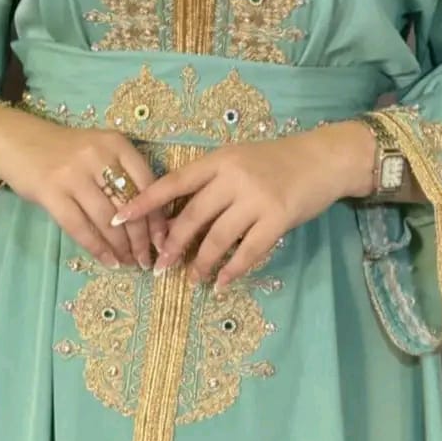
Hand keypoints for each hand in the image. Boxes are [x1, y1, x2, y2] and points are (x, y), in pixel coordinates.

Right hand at [0, 108, 167, 268]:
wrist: (16, 141)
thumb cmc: (64, 150)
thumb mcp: (99, 150)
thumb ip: (123, 174)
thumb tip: (150, 219)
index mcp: (116, 144)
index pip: (148, 185)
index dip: (157, 217)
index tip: (163, 240)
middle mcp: (98, 156)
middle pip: (129, 205)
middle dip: (141, 238)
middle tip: (147, 259)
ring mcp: (73, 174)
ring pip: (107, 220)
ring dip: (121, 247)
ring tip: (130, 262)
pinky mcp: (50, 191)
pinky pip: (80, 227)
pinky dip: (97, 248)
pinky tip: (108, 260)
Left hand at [110, 122, 375, 291]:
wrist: (322, 158)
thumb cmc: (276, 160)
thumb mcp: (238, 159)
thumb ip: (211, 181)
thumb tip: (177, 215)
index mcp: (218, 160)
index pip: (173, 182)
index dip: (144, 201)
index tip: (119, 218)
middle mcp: (233, 177)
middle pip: (192, 216)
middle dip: (172, 245)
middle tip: (159, 266)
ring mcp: (256, 198)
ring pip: (218, 238)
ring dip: (202, 263)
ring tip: (192, 279)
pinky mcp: (277, 218)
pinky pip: (248, 251)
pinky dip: (233, 270)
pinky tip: (223, 282)